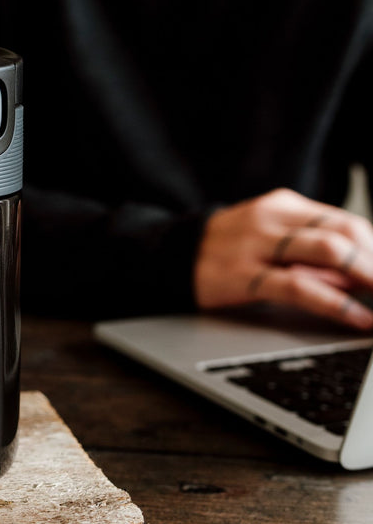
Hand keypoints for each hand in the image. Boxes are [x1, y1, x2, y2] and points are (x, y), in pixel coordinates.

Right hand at [195, 188, 372, 329]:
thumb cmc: (227, 251)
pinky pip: (300, 287)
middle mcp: (271, 218)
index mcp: (282, 206)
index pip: (346, 222)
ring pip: (330, 251)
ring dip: (369, 278)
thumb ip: (310, 255)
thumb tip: (361, 280)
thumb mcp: (268, 240)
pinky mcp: (242, 275)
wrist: (170, 256)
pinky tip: (357, 318)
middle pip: (345, 232)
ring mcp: (255, 244)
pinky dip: (337, 303)